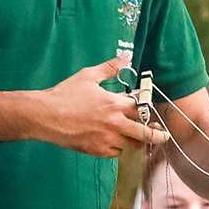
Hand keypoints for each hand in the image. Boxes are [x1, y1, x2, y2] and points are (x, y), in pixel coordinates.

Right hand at [42, 59, 164, 157]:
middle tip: (162, 135)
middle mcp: (114, 123)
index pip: (142, 109)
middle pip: (145, 133)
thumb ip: (110, 68)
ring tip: (132, 135)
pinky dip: (117, 147)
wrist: (45, 116)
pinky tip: (111, 139)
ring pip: (130, 145)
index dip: (148, 108)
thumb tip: (126, 57)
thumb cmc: (65, 95)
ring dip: (133, 140)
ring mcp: (106, 139)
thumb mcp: (88, 76)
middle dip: (157, 135)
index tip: (150, 110)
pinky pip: (115, 152)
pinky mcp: (97, 150)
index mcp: (114, 104)